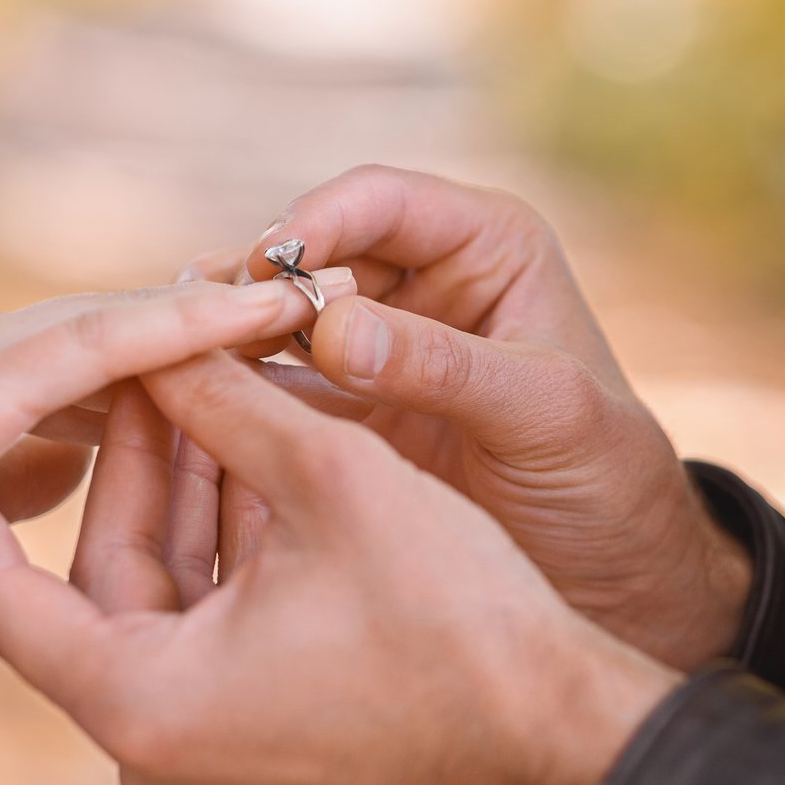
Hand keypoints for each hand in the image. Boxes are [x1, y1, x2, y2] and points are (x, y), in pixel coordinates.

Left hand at [0, 352, 678, 784]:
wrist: (564, 737)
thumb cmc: (457, 622)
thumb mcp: (330, 483)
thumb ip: (228, 402)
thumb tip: (163, 342)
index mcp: (143, 705)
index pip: (5, 600)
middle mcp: (158, 752)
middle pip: (105, 582)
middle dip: (132, 465)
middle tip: (145, 365)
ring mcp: (210, 759)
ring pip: (165, 602)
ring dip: (188, 499)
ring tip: (208, 392)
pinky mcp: (259, 750)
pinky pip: (211, 636)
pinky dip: (226, 554)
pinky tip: (254, 462)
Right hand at [181, 165, 751, 670]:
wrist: (614, 582)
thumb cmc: (606, 481)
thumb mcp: (543, 414)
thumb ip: (443, 367)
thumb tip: (329, 328)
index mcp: (484, 247)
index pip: (380, 202)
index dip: (316, 222)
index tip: (264, 266)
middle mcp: (420, 284)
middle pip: (311, 254)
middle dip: (251, 280)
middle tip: (191, 316)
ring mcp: (375, 349)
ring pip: (277, 318)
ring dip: (226, 334)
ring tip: (170, 358)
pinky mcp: (344, 414)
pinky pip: (272, 389)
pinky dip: (229, 394)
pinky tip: (184, 407)